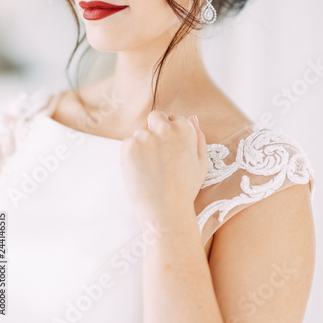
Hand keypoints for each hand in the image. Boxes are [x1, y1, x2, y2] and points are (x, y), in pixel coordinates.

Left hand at [119, 111, 208, 228]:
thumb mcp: (201, 162)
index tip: (171, 150)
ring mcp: (144, 137)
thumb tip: (192, 117)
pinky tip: (142, 170)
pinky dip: (132, 154)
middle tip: (159, 155)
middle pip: (155, 117)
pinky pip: (128, 143)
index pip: (172, 118)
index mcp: (184, 128)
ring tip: (152, 168)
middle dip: (156, 130)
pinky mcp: (128, 147)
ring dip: (144, 144)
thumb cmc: (186, 188)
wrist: (165, 212)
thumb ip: (198, 136)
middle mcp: (164, 128)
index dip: (171, 134)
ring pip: (141, 132)